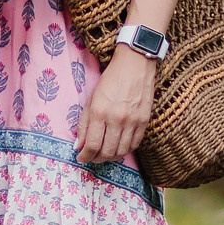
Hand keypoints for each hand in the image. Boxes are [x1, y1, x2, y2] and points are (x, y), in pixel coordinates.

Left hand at [75, 47, 156, 164]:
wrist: (134, 65)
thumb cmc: (110, 80)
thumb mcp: (91, 99)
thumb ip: (84, 124)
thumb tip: (79, 146)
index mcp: (100, 112)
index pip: (92, 144)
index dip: (85, 156)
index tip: (81, 158)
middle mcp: (117, 118)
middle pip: (107, 151)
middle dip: (96, 159)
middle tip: (92, 158)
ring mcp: (132, 120)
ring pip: (121, 151)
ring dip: (110, 157)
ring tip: (104, 154)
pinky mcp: (144, 120)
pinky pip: (134, 144)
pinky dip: (125, 150)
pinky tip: (118, 148)